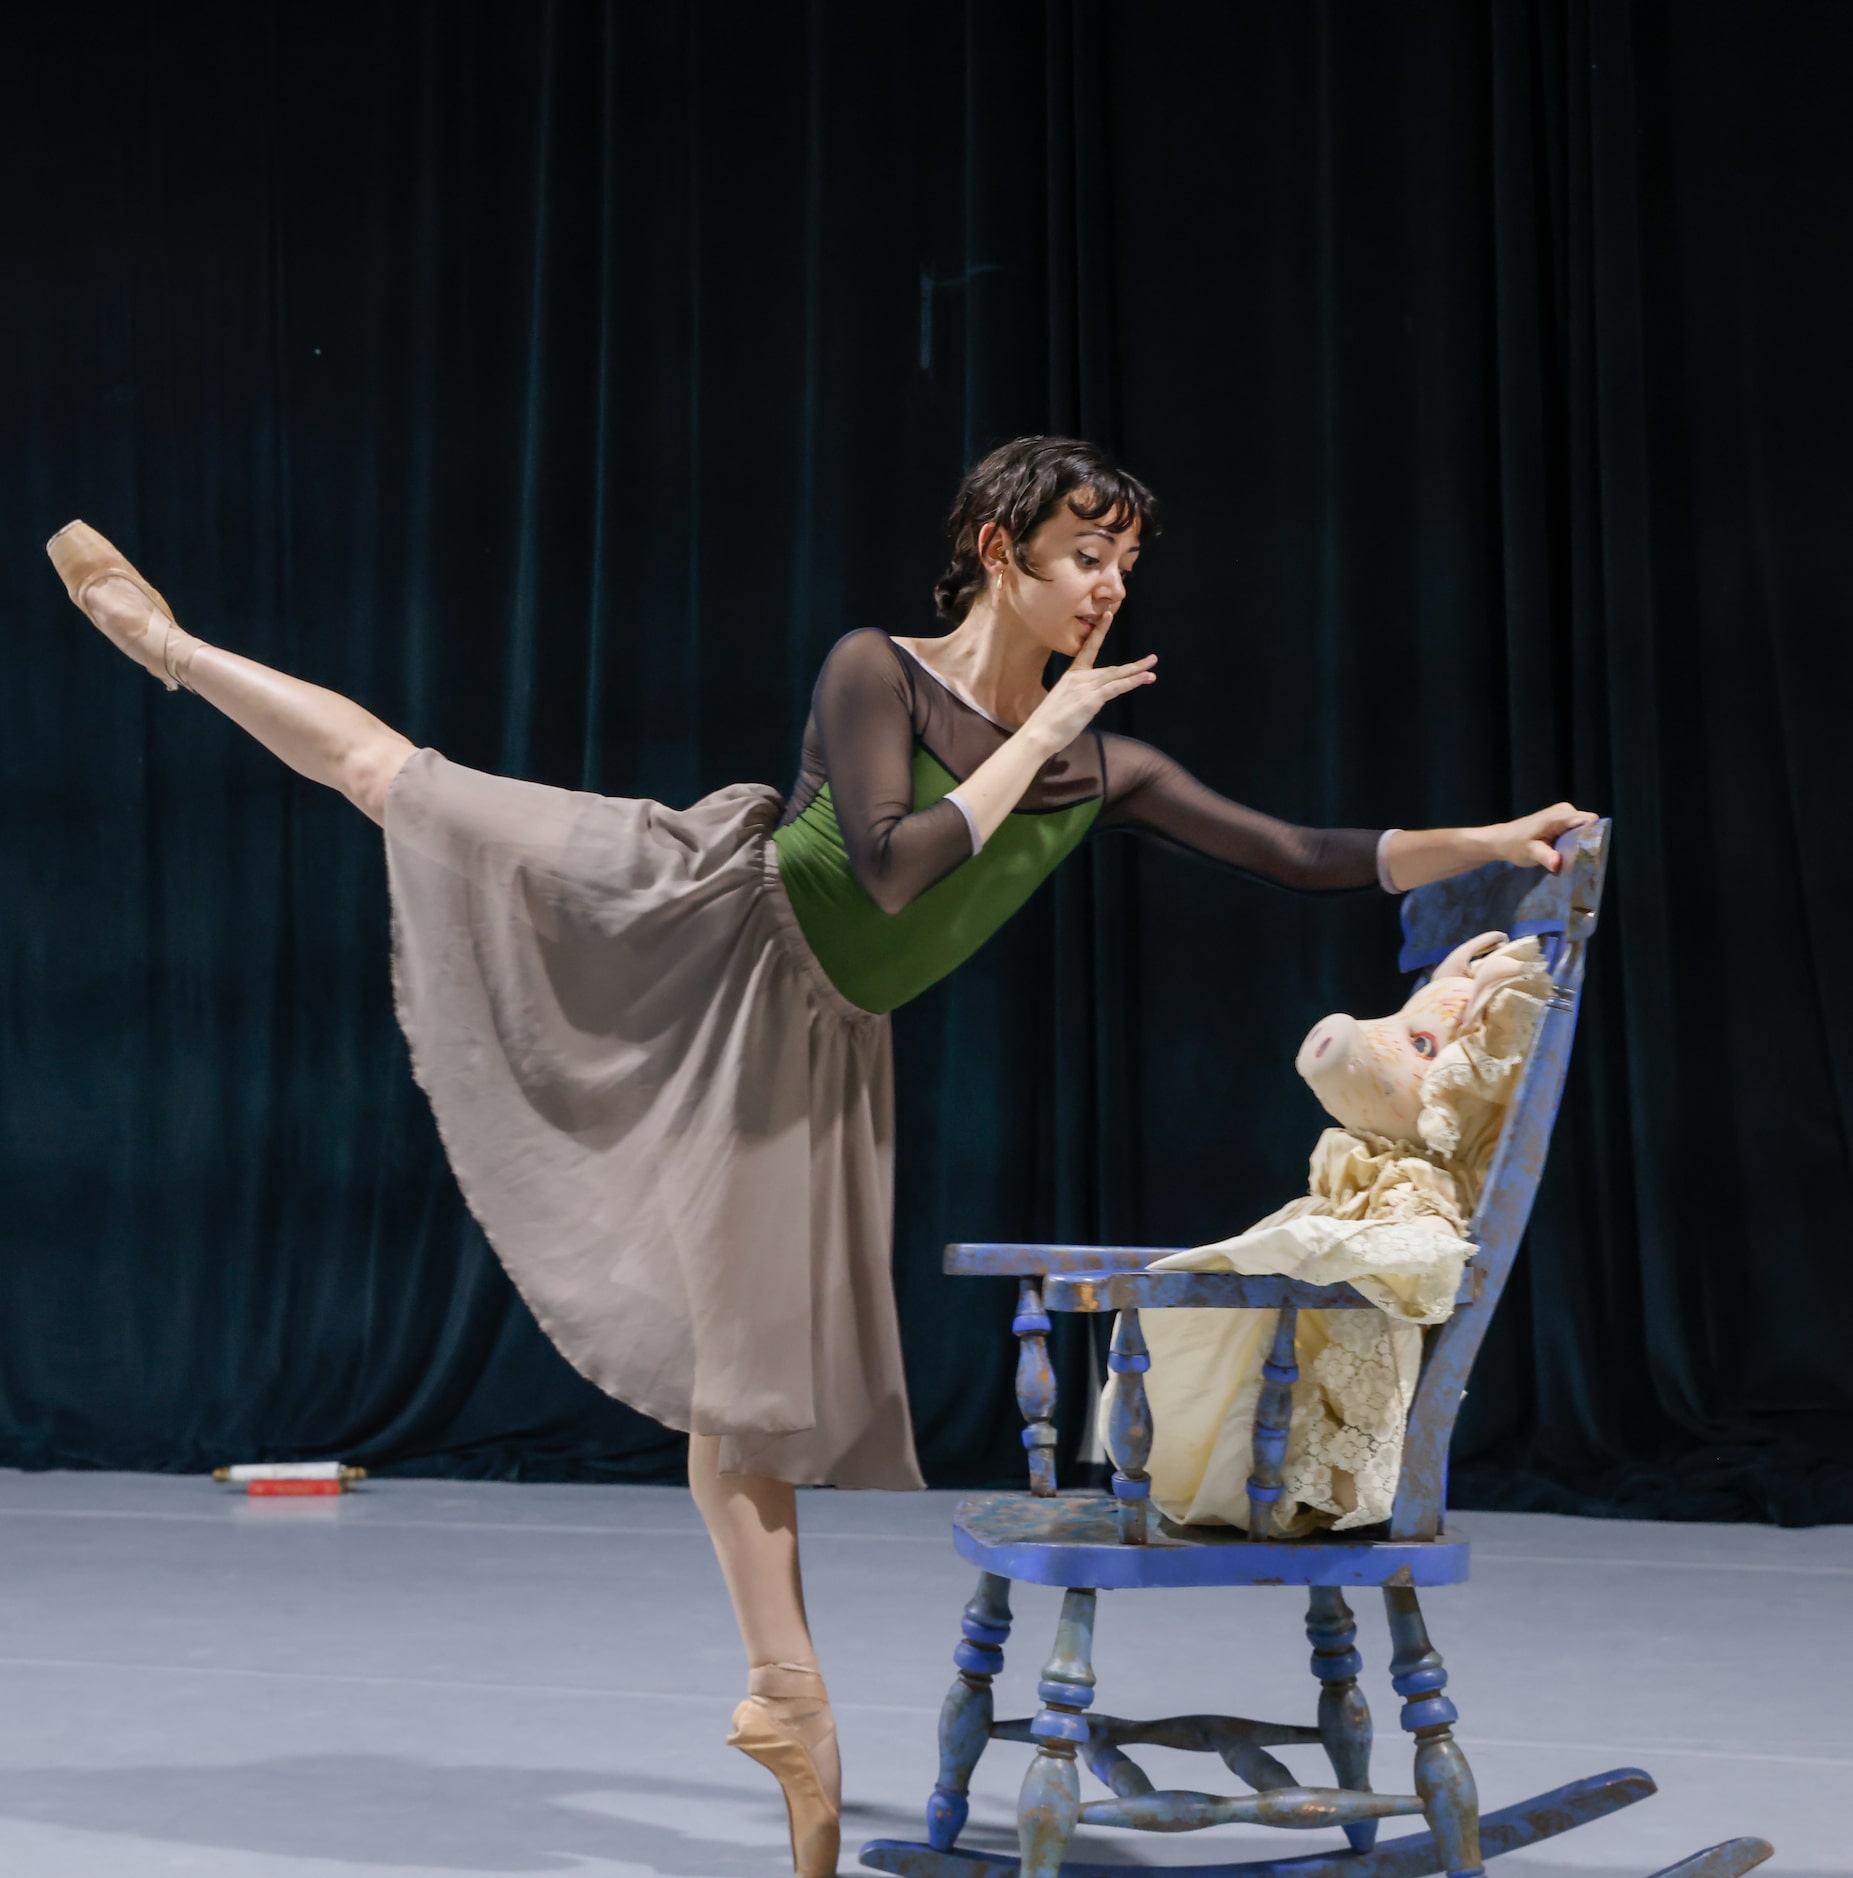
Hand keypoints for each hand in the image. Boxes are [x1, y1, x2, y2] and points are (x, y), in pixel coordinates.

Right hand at [1023, 618, 1156, 749]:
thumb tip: (1090, 702)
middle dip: (1133, 664)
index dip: (1099, 632)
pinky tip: (1145, 678)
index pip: (1088, 649)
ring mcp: (1086, 687)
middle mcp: (1079, 677)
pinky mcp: (1091, 699)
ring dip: (1137, 670)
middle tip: (1152, 658)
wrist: (1038, 732)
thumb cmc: (1047, 723)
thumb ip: (1078, 698)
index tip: (1108, 615)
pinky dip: (1132, 682)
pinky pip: (1116, 687)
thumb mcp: (1063, 703)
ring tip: (1153, 665)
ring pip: (1116, 675)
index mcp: (1071, 676)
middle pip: (1111, 667)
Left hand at [1487, 802, 1599, 871]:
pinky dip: (1574, 840)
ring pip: (1584, 828)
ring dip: (1580, 842)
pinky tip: (1564, 850)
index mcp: (1559, 816)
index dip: (1593, 836)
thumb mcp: (1530, 853)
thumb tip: (1557, 863)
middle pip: (1589, 825)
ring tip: (1567, 855)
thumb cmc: (1515, 845)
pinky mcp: (1563, 818)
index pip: (1590, 821)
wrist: (1503, 839)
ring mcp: (1564, 812)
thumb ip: (1546, 857)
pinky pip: (1577, 828)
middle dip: (1586, 841)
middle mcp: (1565, 810)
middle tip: (1575, 858)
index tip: (1587, 853)